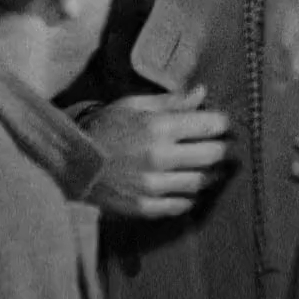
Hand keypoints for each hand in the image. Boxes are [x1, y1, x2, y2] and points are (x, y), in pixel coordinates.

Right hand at [81, 87, 233, 217]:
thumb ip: (172, 101)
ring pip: (201, 182)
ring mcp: (153, 185)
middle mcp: (159, 157)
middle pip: (212, 155)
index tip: (224, 124)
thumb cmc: (104, 127)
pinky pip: (181, 204)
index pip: (210, 125)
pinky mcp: (145, 206)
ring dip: (213, 174)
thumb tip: (202, 92)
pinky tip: (191, 188)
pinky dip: (191, 196)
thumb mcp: (134, 105)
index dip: (223, 123)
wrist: (70, 161)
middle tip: (227, 146)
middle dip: (225, 149)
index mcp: (158, 127)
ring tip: (216, 168)